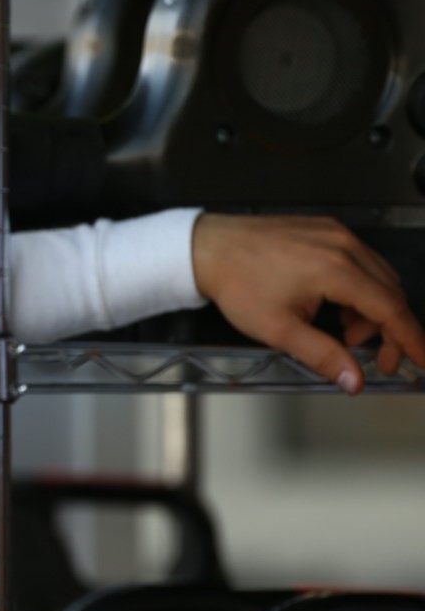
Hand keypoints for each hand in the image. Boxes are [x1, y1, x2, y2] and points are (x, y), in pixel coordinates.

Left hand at [191, 213, 424, 393]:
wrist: (207, 248)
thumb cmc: (237, 284)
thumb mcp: (279, 330)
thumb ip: (323, 356)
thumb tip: (355, 380)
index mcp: (337, 270)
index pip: (391, 309)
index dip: (412, 339)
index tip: (423, 361)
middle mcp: (344, 245)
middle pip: (391, 292)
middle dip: (390, 330)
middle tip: (377, 359)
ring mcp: (336, 234)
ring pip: (378, 276)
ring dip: (372, 310)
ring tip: (346, 334)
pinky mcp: (325, 229)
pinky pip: (360, 260)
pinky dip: (359, 288)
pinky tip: (336, 308)